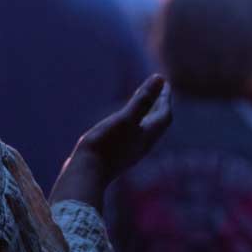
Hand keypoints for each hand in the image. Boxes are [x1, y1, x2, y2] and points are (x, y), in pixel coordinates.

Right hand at [50, 75, 171, 208]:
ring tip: (143, 106)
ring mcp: (129, 151)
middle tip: (158, 91)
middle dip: (158, 106)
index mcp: (148, 136)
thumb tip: (160, 78)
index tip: (164, 83)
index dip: (165, 98)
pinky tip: (122, 125)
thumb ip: (143, 99)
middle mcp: (142, 144)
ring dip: (146, 115)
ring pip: (144, 130)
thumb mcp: (126, 118)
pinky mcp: (116, 155)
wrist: (86, 173)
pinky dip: (133, 124)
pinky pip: (131, 136)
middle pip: (157, 123)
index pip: (164, 115)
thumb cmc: (107, 144)